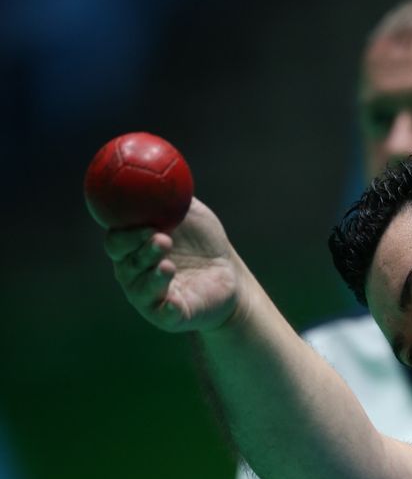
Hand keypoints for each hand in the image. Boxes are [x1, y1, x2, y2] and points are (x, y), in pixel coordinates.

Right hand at [103, 199, 242, 334]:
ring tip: (168, 263)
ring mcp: (150, 298)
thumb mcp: (189, 213)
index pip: (116, 241)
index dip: (123, 232)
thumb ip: (170, 193)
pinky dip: (166, 308)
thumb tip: (155, 161)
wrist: (230, 276)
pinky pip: (162, 314)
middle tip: (160, 238)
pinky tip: (172, 301)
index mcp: (133, 249)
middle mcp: (135, 274)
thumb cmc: (204, 242)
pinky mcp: (169, 317)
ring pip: (141, 288)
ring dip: (153, 275)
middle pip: (126, 263)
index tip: (140, 222)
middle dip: (139, 251)